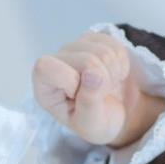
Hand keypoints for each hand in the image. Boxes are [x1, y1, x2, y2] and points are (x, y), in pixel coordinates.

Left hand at [32, 31, 161, 147]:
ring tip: (107, 86)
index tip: (80, 96)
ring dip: (113, 73)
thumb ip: (88, 103)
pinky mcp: (93, 39)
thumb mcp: (90, 124)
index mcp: (43, 85)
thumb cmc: (95, 121)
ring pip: (102, 50)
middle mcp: (55, 61)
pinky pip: (113, 43)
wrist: (115, 113)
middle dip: (102, 81)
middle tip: (102, 95)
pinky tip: (113, 75)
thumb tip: (94, 73)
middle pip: (85, 59)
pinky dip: (121, 62)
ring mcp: (74, 47)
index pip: (47, 67)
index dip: (71, 82)